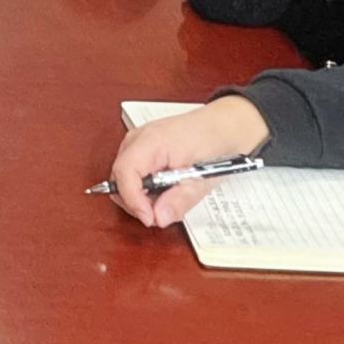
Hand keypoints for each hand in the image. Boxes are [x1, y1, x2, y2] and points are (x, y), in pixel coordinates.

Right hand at [106, 96, 269, 227]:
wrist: (224, 125)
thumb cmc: (216, 142)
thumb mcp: (203, 178)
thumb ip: (179, 200)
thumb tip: (158, 218)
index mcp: (151, 141)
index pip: (125, 172)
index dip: (133, 199)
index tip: (150, 218)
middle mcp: (137, 139)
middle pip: (119, 178)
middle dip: (137, 201)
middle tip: (163, 212)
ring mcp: (136, 142)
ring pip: (123, 178)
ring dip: (141, 196)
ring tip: (169, 197)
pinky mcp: (141, 148)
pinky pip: (132, 173)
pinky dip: (144, 187)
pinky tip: (165, 189)